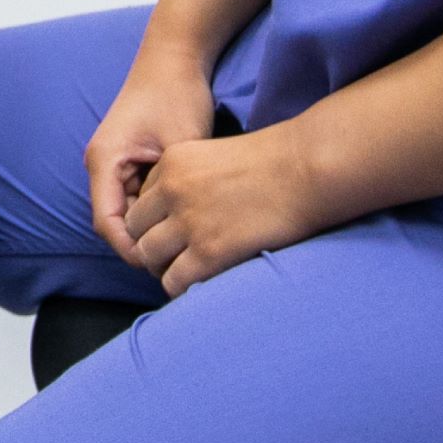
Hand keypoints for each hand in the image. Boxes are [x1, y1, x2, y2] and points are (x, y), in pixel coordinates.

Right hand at [83, 57, 217, 255]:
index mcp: (104, 162)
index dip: (134, 251)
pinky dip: (156, 210)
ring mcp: (114, 163)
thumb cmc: (176, 93)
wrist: (176, 56)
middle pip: (115, 222)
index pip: (109, 224)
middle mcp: (102, 165)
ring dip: (151, 227)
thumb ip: (175, 189)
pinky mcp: (129, 160)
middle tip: (180, 261)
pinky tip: (183, 216)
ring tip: (184, 242)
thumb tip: (184, 231)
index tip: (164, 266)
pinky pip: (137, 197)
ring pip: (127, 212)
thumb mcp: (181, 145)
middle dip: (143, 243)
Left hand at [119, 124, 335, 296]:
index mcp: (172, 161)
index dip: (155, 219)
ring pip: (148, 256)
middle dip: (151, 243)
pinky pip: (174, 281)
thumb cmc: (275, 162)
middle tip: (174, 255)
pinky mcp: (209, 252)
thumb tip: (181, 211)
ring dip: (163, 267)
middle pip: (136, 228)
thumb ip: (191, 179)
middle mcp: (172, 190)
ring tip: (186, 270)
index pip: (141, 199)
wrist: (307, 170)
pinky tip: (199, 284)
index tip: (173, 230)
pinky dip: (181, 287)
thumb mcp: (217, 154)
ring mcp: (188, 222)